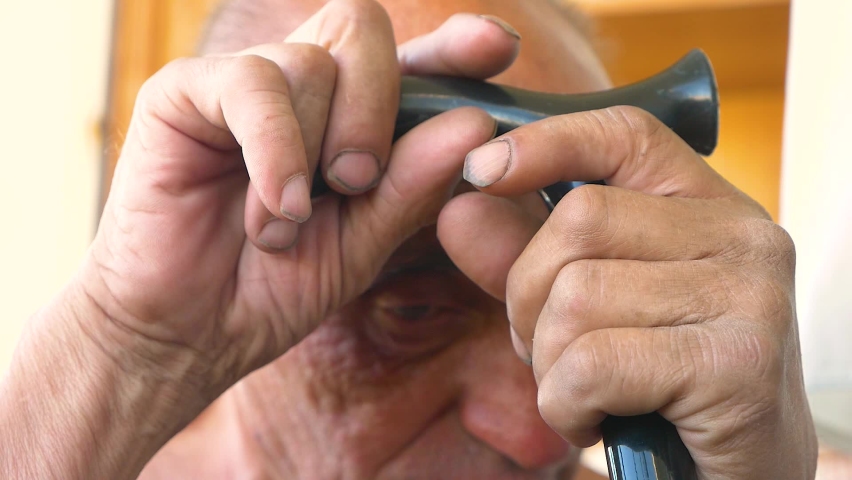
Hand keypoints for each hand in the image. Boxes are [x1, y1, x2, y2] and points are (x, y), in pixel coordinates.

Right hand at [77, 2, 518, 402]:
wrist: (187, 332)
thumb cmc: (275, 287)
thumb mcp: (364, 243)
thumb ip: (415, 185)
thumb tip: (474, 124)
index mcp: (347, 114)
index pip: (408, 58)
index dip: (453, 46)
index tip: (494, 49)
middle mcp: (298, 86)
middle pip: (360, 27)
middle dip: (377, 105)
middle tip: (359, 182)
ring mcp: (240, 83)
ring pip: (310, 62)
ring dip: (316, 150)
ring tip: (289, 223)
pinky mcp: (184, 92)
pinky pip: (253, 86)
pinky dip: (277, 152)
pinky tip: (274, 213)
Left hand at [438, 106, 817, 477]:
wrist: (735, 476)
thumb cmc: (663, 387)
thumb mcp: (590, 309)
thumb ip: (525, 256)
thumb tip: (459, 207)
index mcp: (709, 207)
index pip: (625, 136)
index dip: (547, 142)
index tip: (481, 171)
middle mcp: (743, 235)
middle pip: (577, 220)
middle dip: (527, 296)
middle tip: (549, 349)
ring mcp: (747, 295)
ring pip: (576, 295)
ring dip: (549, 362)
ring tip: (585, 391)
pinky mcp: (736, 363)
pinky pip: (591, 364)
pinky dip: (567, 405)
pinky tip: (598, 422)